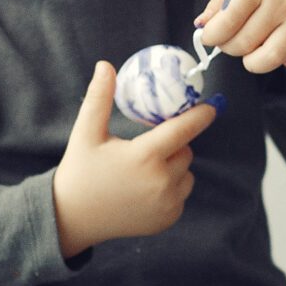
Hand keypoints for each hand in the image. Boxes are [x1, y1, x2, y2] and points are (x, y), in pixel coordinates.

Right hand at [52, 61, 218, 257]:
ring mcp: (166, 204)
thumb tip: (105, 65)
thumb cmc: (79, 171)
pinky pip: (182, 193)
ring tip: (144, 168)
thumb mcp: (86, 133)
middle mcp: (161, 182)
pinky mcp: (168, 219)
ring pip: (186, 172)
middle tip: (146, 145)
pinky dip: (171, 186)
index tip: (213, 105)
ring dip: (174, 165)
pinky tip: (145, 187)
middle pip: (184, 150)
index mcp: (144, 157)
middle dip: (173, 143)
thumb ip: (99, 99)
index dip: (200, 115)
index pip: (183, 130)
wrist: (72, 219)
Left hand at [194, 0, 285, 75]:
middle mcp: (281, 1)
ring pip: (270, 57)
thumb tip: (202, 24)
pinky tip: (285, 57)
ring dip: (252, 61)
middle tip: (228, 37)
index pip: (228, 21)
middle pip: (244, 42)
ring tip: (249, 49)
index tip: (209, 35)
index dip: (212, 35)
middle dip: (228, 46)